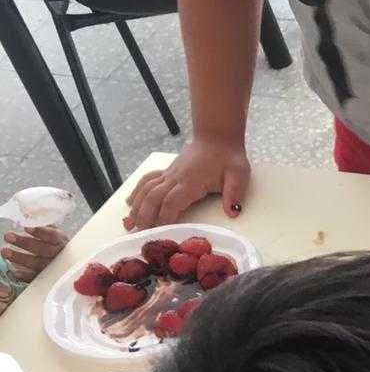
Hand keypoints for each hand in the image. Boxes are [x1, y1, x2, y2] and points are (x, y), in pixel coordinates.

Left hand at [2, 225, 67, 282]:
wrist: (63, 262)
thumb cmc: (54, 244)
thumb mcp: (51, 231)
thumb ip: (41, 224)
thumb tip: (27, 213)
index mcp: (61, 241)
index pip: (53, 236)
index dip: (40, 232)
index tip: (26, 228)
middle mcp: (59, 255)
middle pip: (44, 250)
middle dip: (24, 243)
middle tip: (8, 236)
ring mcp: (53, 268)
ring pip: (38, 264)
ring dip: (20, 257)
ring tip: (4, 251)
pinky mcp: (46, 279)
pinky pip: (35, 278)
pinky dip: (24, 275)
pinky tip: (13, 271)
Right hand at [124, 138, 249, 229]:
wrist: (217, 137)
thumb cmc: (229, 157)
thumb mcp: (238, 175)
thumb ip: (235, 194)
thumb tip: (233, 212)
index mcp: (191, 182)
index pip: (171, 202)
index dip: (163, 218)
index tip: (158, 232)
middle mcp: (175, 177)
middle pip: (153, 198)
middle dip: (144, 216)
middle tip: (137, 234)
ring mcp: (169, 173)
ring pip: (146, 189)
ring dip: (136, 206)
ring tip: (128, 223)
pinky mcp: (168, 171)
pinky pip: (147, 180)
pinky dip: (136, 191)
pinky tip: (130, 202)